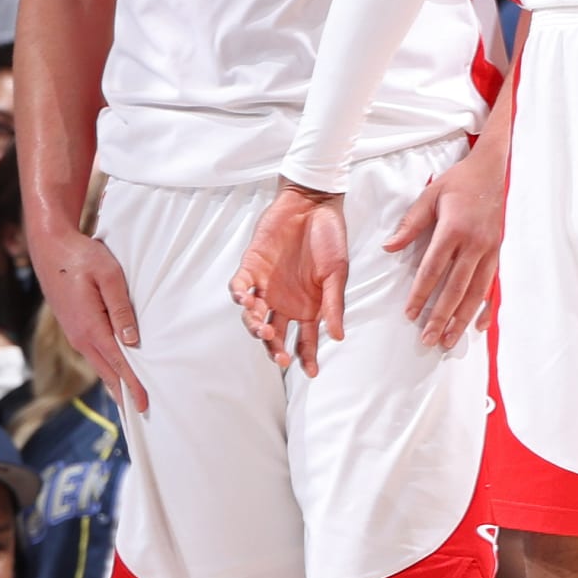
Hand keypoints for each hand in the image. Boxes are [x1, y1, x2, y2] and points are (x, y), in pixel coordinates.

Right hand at [37, 224, 145, 412]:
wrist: (50, 247)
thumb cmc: (82, 257)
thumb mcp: (109, 277)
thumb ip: (121, 309)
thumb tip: (132, 341)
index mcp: (90, 327)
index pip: (117, 363)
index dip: (132, 385)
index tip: (143, 404)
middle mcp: (80, 336)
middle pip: (107, 371)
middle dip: (124, 392)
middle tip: (142, 412)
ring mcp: (75, 333)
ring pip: (99, 364)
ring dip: (115, 382)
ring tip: (131, 399)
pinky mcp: (74, 327)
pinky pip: (94, 354)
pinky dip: (107, 367)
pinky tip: (116, 372)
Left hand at [230, 184, 347, 375]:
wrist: (312, 204)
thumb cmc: (330, 237)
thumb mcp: (337, 273)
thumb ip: (333, 304)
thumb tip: (338, 336)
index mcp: (309, 306)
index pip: (305, 340)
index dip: (306, 358)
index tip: (310, 372)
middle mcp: (286, 302)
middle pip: (276, 336)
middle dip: (276, 350)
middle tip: (280, 357)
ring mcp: (267, 287)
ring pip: (254, 317)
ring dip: (256, 327)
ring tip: (263, 328)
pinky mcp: (251, 268)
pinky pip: (240, 288)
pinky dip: (240, 297)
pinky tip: (247, 300)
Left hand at [385, 143, 504, 347]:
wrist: (492, 170)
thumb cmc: (458, 182)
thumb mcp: (429, 195)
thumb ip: (410, 224)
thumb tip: (389, 248)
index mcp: (454, 229)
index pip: (434, 269)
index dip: (422, 294)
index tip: (410, 314)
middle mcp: (474, 244)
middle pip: (456, 288)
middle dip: (441, 316)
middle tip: (429, 339)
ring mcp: (489, 250)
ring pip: (476, 292)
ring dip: (462, 319)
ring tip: (450, 339)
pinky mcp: (497, 253)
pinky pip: (493, 285)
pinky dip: (487, 308)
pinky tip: (480, 326)